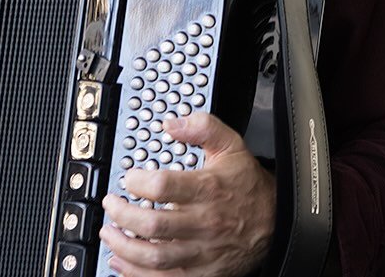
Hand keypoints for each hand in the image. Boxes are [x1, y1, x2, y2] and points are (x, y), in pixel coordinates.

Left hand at [100, 112, 275, 276]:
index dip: (138, 182)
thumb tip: (173, 123)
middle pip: (153, 225)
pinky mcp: (203, 273)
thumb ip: (203, 127)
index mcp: (207, 190)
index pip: (164, 187)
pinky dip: (139, 275)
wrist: (275, 221)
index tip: (127, 178)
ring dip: (125, 248)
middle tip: (110, 205)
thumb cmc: (248, 185)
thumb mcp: (231, 145)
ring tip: (109, 233)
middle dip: (122, 216)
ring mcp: (202, 252)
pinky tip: (123, 262)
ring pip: (156, 257)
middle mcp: (203, 223)